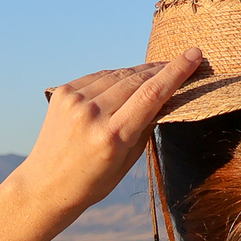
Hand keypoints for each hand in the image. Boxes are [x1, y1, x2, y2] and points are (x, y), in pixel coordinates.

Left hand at [21, 53, 204, 221]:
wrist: (45, 185)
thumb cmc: (91, 182)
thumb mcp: (126, 163)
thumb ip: (145, 128)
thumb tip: (165, 96)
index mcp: (112, 138)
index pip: (151, 94)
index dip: (176, 72)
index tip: (194, 55)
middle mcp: (93, 115)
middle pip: (137, 80)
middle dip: (161, 70)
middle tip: (181, 62)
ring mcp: (75, 101)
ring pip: (118, 74)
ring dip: (139, 73)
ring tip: (154, 74)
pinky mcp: (63, 92)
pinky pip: (99, 77)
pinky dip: (114, 78)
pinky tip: (122, 83)